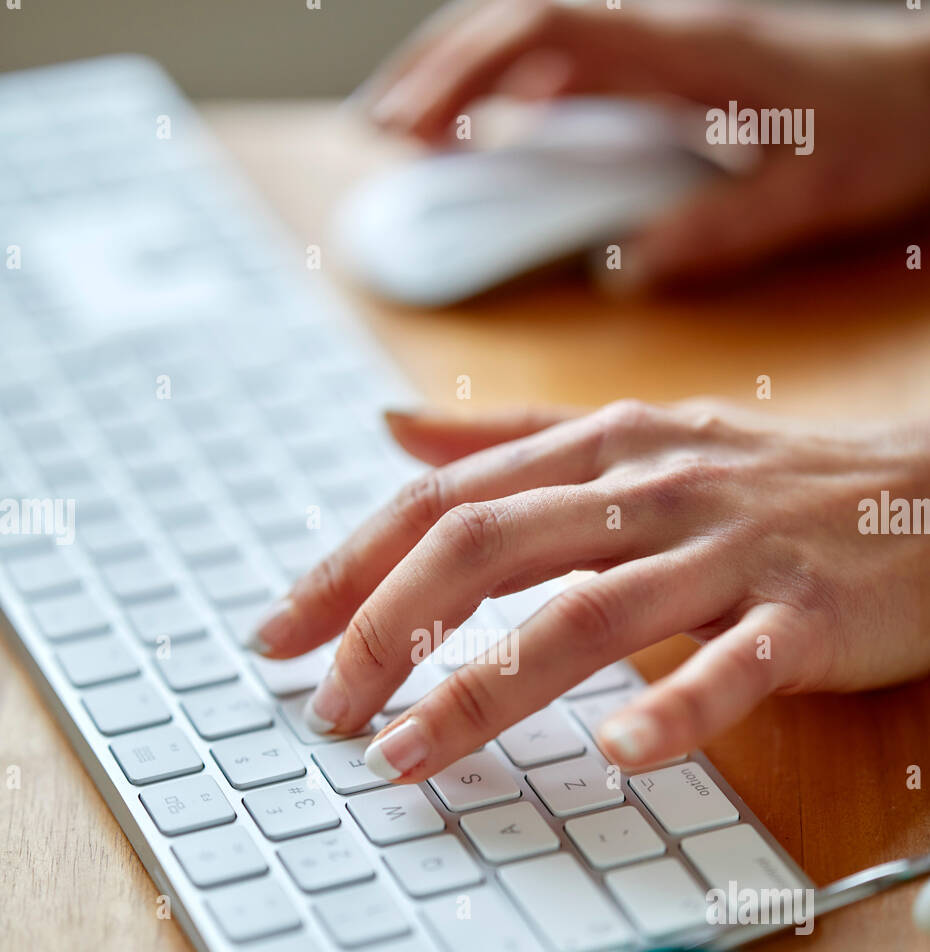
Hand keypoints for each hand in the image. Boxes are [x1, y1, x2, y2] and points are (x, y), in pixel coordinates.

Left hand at [249, 401, 929, 780]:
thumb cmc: (768, 484)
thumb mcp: (633, 439)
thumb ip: (510, 437)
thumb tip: (389, 429)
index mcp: (599, 449)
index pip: (443, 500)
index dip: (350, 567)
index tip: (282, 636)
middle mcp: (648, 488)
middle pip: (488, 547)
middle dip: (388, 629)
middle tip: (328, 708)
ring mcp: (727, 551)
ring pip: (584, 614)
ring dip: (482, 688)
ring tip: (408, 753)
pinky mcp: (803, 614)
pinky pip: (731, 665)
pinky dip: (674, 711)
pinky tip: (618, 758)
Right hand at [363, 0, 929, 284]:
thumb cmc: (888, 130)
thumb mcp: (811, 195)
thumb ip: (720, 232)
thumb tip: (626, 268)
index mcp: (687, 53)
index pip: (547, 34)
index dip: (466, 73)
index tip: (406, 126)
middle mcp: (665, 37)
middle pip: (522, 24)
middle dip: (440, 72)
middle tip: (378, 133)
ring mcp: (666, 48)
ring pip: (541, 42)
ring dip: (471, 78)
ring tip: (411, 134)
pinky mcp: (673, 69)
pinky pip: (573, 68)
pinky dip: (518, 97)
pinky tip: (496, 137)